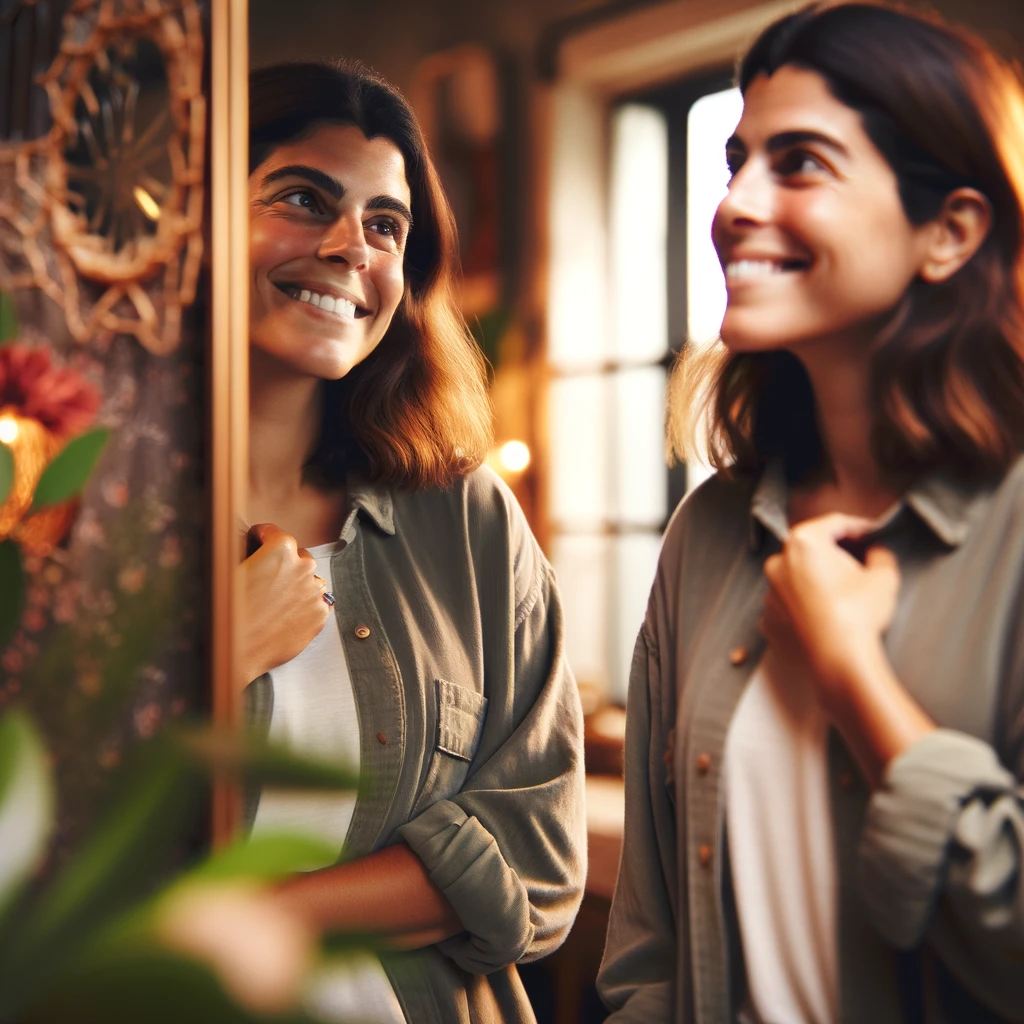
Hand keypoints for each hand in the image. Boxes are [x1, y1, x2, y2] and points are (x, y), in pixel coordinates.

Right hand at [238, 523, 329, 684]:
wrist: (236, 652)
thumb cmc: (227, 613)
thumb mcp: (229, 570)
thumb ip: (247, 553)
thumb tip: (250, 549)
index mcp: (280, 548)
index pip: (274, 533)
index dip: (260, 538)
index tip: (257, 542)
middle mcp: (303, 565)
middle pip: (297, 556)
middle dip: (283, 564)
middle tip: (265, 580)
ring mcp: (315, 590)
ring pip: (309, 580)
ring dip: (296, 585)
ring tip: (275, 602)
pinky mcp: (321, 614)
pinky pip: (316, 603)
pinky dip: (304, 606)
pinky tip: (284, 615)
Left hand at [761, 513, 899, 714]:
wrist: (838, 659)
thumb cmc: (858, 614)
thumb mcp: (883, 577)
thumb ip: (880, 555)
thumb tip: (875, 553)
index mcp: (804, 543)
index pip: (834, 523)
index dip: (857, 526)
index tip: (871, 534)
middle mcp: (779, 562)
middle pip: (811, 547)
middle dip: (835, 551)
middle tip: (860, 559)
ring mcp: (770, 591)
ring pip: (798, 575)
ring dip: (817, 577)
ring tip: (844, 592)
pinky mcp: (769, 617)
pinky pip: (790, 602)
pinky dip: (805, 603)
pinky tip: (826, 612)